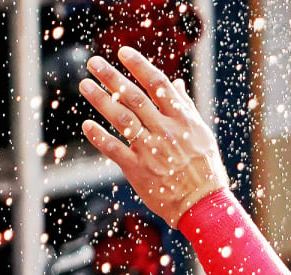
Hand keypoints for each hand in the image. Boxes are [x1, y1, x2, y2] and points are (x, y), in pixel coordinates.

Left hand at [79, 47, 228, 226]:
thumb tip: (175, 82)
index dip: (140, 66)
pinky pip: (115, 150)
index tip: (123, 52)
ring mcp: (152, 151)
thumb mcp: (202, 135)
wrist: (204, 206)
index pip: (159, 86)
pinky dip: (100, 137)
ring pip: (122, 120)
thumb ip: (186, 107)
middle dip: (113, 77)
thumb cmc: (204, 168)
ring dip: (101, 100)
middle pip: (135, 98)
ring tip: (85, 85)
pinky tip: (87, 124)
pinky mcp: (140, 170)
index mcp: (184, 121)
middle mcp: (167, 133)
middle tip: (93, 62)